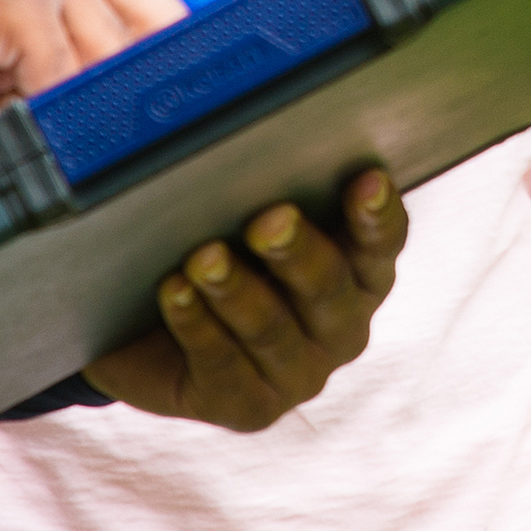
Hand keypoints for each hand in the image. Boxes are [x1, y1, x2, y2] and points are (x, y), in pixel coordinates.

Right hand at [0, 0, 232, 124]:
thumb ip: (45, 40)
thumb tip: (74, 104)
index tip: (285, 27)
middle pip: (166, 21)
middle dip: (162, 83)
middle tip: (148, 132)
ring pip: (114, 62)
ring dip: (74, 108)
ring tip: (10, 111)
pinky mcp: (16, 4)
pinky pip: (60, 83)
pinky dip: (28, 117)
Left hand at [82, 167, 408, 429]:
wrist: (148, 332)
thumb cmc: (208, 247)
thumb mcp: (239, 213)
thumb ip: (260, 181)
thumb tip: (240, 123)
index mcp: (359, 272)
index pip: (382, 242)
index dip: (377, 214)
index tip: (364, 178)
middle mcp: (341, 327)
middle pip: (330, 290)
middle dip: (299, 253)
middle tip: (268, 219)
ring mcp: (298, 374)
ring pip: (272, 332)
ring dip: (237, 292)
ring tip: (204, 256)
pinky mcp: (248, 407)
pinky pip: (223, 367)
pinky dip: (197, 326)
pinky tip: (174, 292)